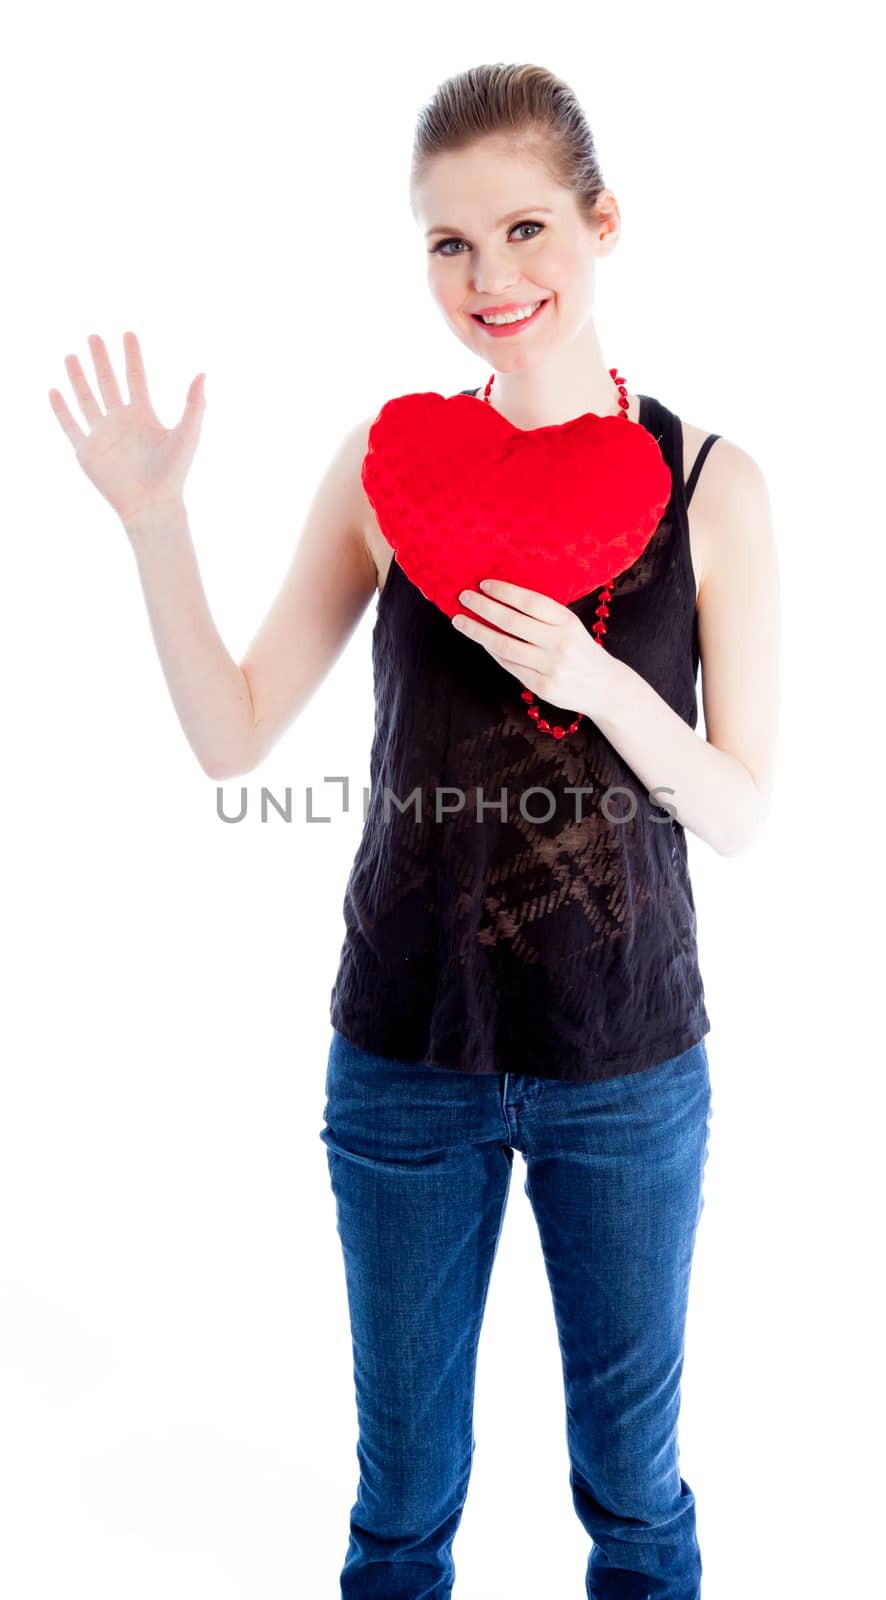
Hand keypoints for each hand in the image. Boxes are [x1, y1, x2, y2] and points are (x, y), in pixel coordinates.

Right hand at [48, 330, 205, 524]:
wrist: (152, 504)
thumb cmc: (174, 473)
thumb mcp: (188, 434)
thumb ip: (195, 403)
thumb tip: (203, 372)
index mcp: (144, 415)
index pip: (136, 378)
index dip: (132, 356)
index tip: (128, 334)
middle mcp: (122, 421)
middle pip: (108, 383)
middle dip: (100, 360)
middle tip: (93, 336)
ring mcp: (103, 435)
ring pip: (87, 399)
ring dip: (78, 378)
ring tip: (71, 355)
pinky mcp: (87, 451)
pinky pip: (70, 426)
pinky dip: (61, 409)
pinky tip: (54, 391)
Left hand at [452, 577, 615, 718]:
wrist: (606, 688)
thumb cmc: (581, 651)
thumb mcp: (570, 627)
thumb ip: (542, 617)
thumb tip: (500, 601)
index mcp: (567, 622)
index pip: (530, 602)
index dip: (504, 591)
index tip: (483, 584)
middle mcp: (559, 643)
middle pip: (512, 622)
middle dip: (483, 607)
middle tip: (463, 597)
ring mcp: (550, 667)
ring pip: (504, 646)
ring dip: (478, 632)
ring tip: (460, 621)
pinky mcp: (543, 687)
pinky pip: (510, 665)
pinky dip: (492, 652)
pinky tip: (481, 641)